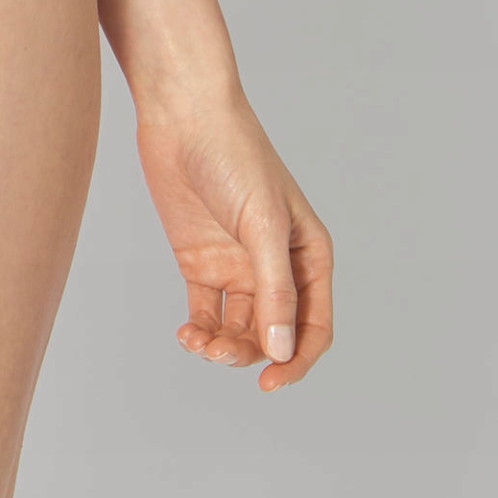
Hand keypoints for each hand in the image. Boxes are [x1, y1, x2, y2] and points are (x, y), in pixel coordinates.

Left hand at [135, 87, 332, 391]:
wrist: (183, 114)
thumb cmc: (235, 157)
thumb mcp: (262, 225)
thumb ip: (274, 290)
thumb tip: (282, 351)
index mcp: (308, 255)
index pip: (314, 327)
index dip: (297, 361)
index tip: (270, 383)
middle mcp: (276, 265)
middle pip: (272, 335)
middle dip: (249, 353)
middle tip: (218, 352)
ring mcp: (237, 264)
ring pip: (239, 328)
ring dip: (222, 346)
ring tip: (197, 344)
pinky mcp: (201, 261)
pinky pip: (207, 312)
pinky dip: (200, 331)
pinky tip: (187, 334)